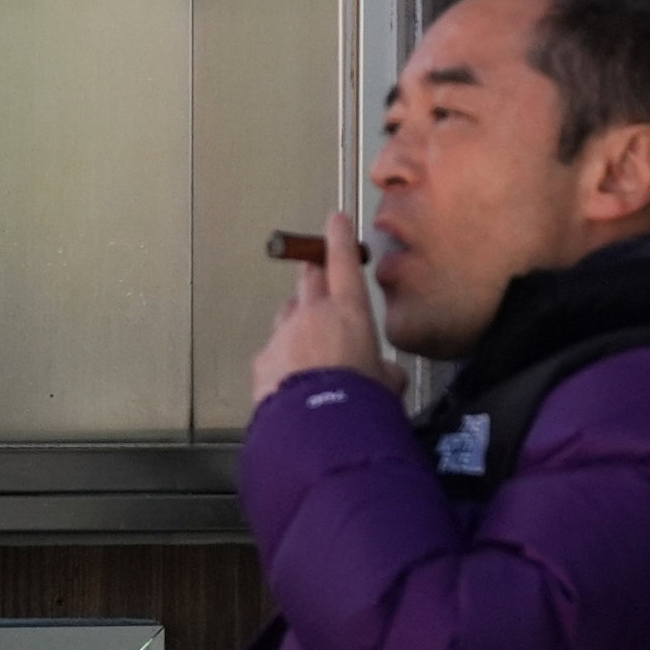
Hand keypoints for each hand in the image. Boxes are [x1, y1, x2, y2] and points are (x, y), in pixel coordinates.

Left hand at [251, 209, 385, 406]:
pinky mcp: (262, 362)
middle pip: (309, 280)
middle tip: (317, 273)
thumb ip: (385, 371)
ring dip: (297, 319)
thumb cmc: (362, 398)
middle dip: (314, 274)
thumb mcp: (386, 384)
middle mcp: (312, 315)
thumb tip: (386, 374)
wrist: (316, 430)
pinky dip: (282, 358)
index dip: (340, 238)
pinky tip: (291, 381)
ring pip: (287, 315)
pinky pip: (273, 350)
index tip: (334, 218)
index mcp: (349, 311)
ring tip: (308, 342)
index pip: (343, 262)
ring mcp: (282, 336)